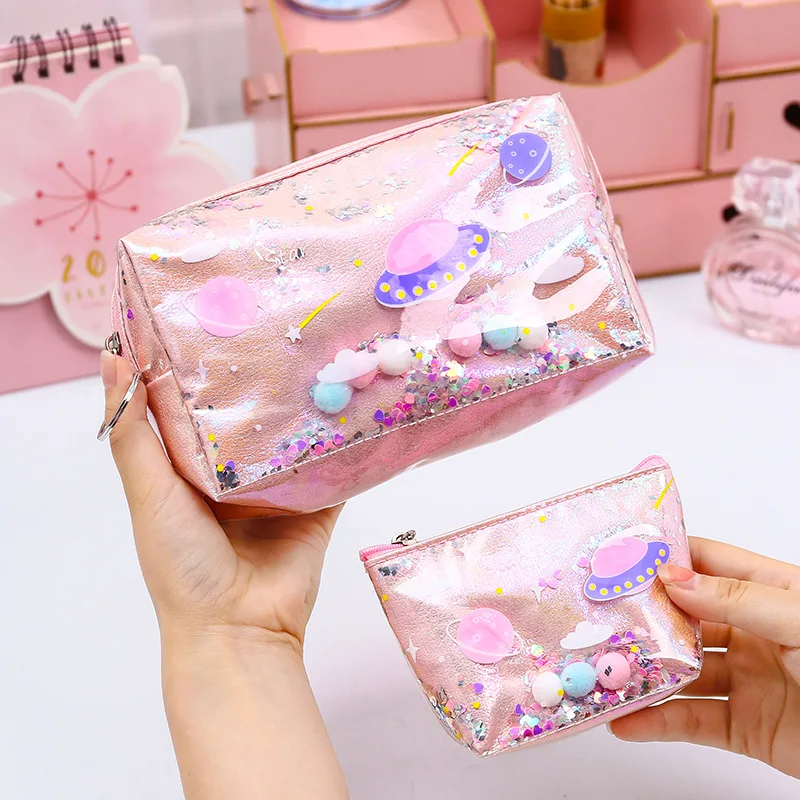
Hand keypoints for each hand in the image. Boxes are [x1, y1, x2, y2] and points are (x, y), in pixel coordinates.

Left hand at [101, 352, 348, 799]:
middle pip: (251, 405)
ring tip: (326, 341)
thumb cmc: (182, 564)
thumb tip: (112, 358)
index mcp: (192, 460)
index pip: (192, 395)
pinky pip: (336, 459)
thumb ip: (133, 431)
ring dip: (309, 393)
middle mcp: (237, 464)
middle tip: (280, 309)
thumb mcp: (148, 493)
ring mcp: (281, 480)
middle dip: (263, 365)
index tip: (207, 302)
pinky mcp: (319, 498)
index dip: (197, 353)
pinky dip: (348, 433)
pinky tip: (363, 395)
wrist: (239, 629)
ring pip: (297, 425)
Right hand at [610, 536, 799, 778]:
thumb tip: (676, 578)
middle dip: (642, 618)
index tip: (618, 555)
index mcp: (771, 593)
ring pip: (680, 672)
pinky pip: (692, 721)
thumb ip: (740, 600)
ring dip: (642, 673)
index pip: (707, 563)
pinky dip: (657, 722)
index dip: (664, 557)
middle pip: (684, 618)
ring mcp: (748, 680)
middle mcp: (754, 632)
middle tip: (595, 616)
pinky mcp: (747, 728)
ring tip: (601, 672)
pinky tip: (628, 720)